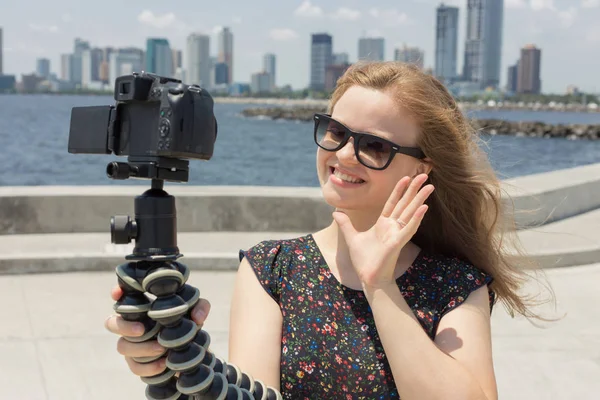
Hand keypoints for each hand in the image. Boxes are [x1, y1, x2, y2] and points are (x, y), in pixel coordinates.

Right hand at [104, 285, 210, 376]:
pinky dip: (148, 367)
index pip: (122, 296)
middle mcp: (132, 323)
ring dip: (141, 349)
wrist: (192, 348)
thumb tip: (197, 318)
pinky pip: (135, 367)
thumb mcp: (197, 310)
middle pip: (112, 323)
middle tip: (142, 329)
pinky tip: (163, 365)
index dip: (116, 292)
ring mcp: (132, 344)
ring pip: (122, 346)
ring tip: (162, 349)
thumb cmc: (188, 321)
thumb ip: (200, 307)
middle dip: (124, 326)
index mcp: (142, 305)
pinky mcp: (137, 362)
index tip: (118, 294)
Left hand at [332, 174, 433, 288]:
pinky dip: (416, 218)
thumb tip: (336, 213)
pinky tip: (424, 208)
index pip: (392, 203)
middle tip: (424, 175)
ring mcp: (397, 234)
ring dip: (420, 200)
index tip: (406, 177)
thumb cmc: (364, 260)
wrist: (369, 278)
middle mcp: (392, 227)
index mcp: (383, 224)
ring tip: (429, 187)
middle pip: (405, 204)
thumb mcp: (352, 238)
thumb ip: (346, 225)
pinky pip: (409, 229)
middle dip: (414, 190)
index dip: (399, 190)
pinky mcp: (398, 243)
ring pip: (410, 213)